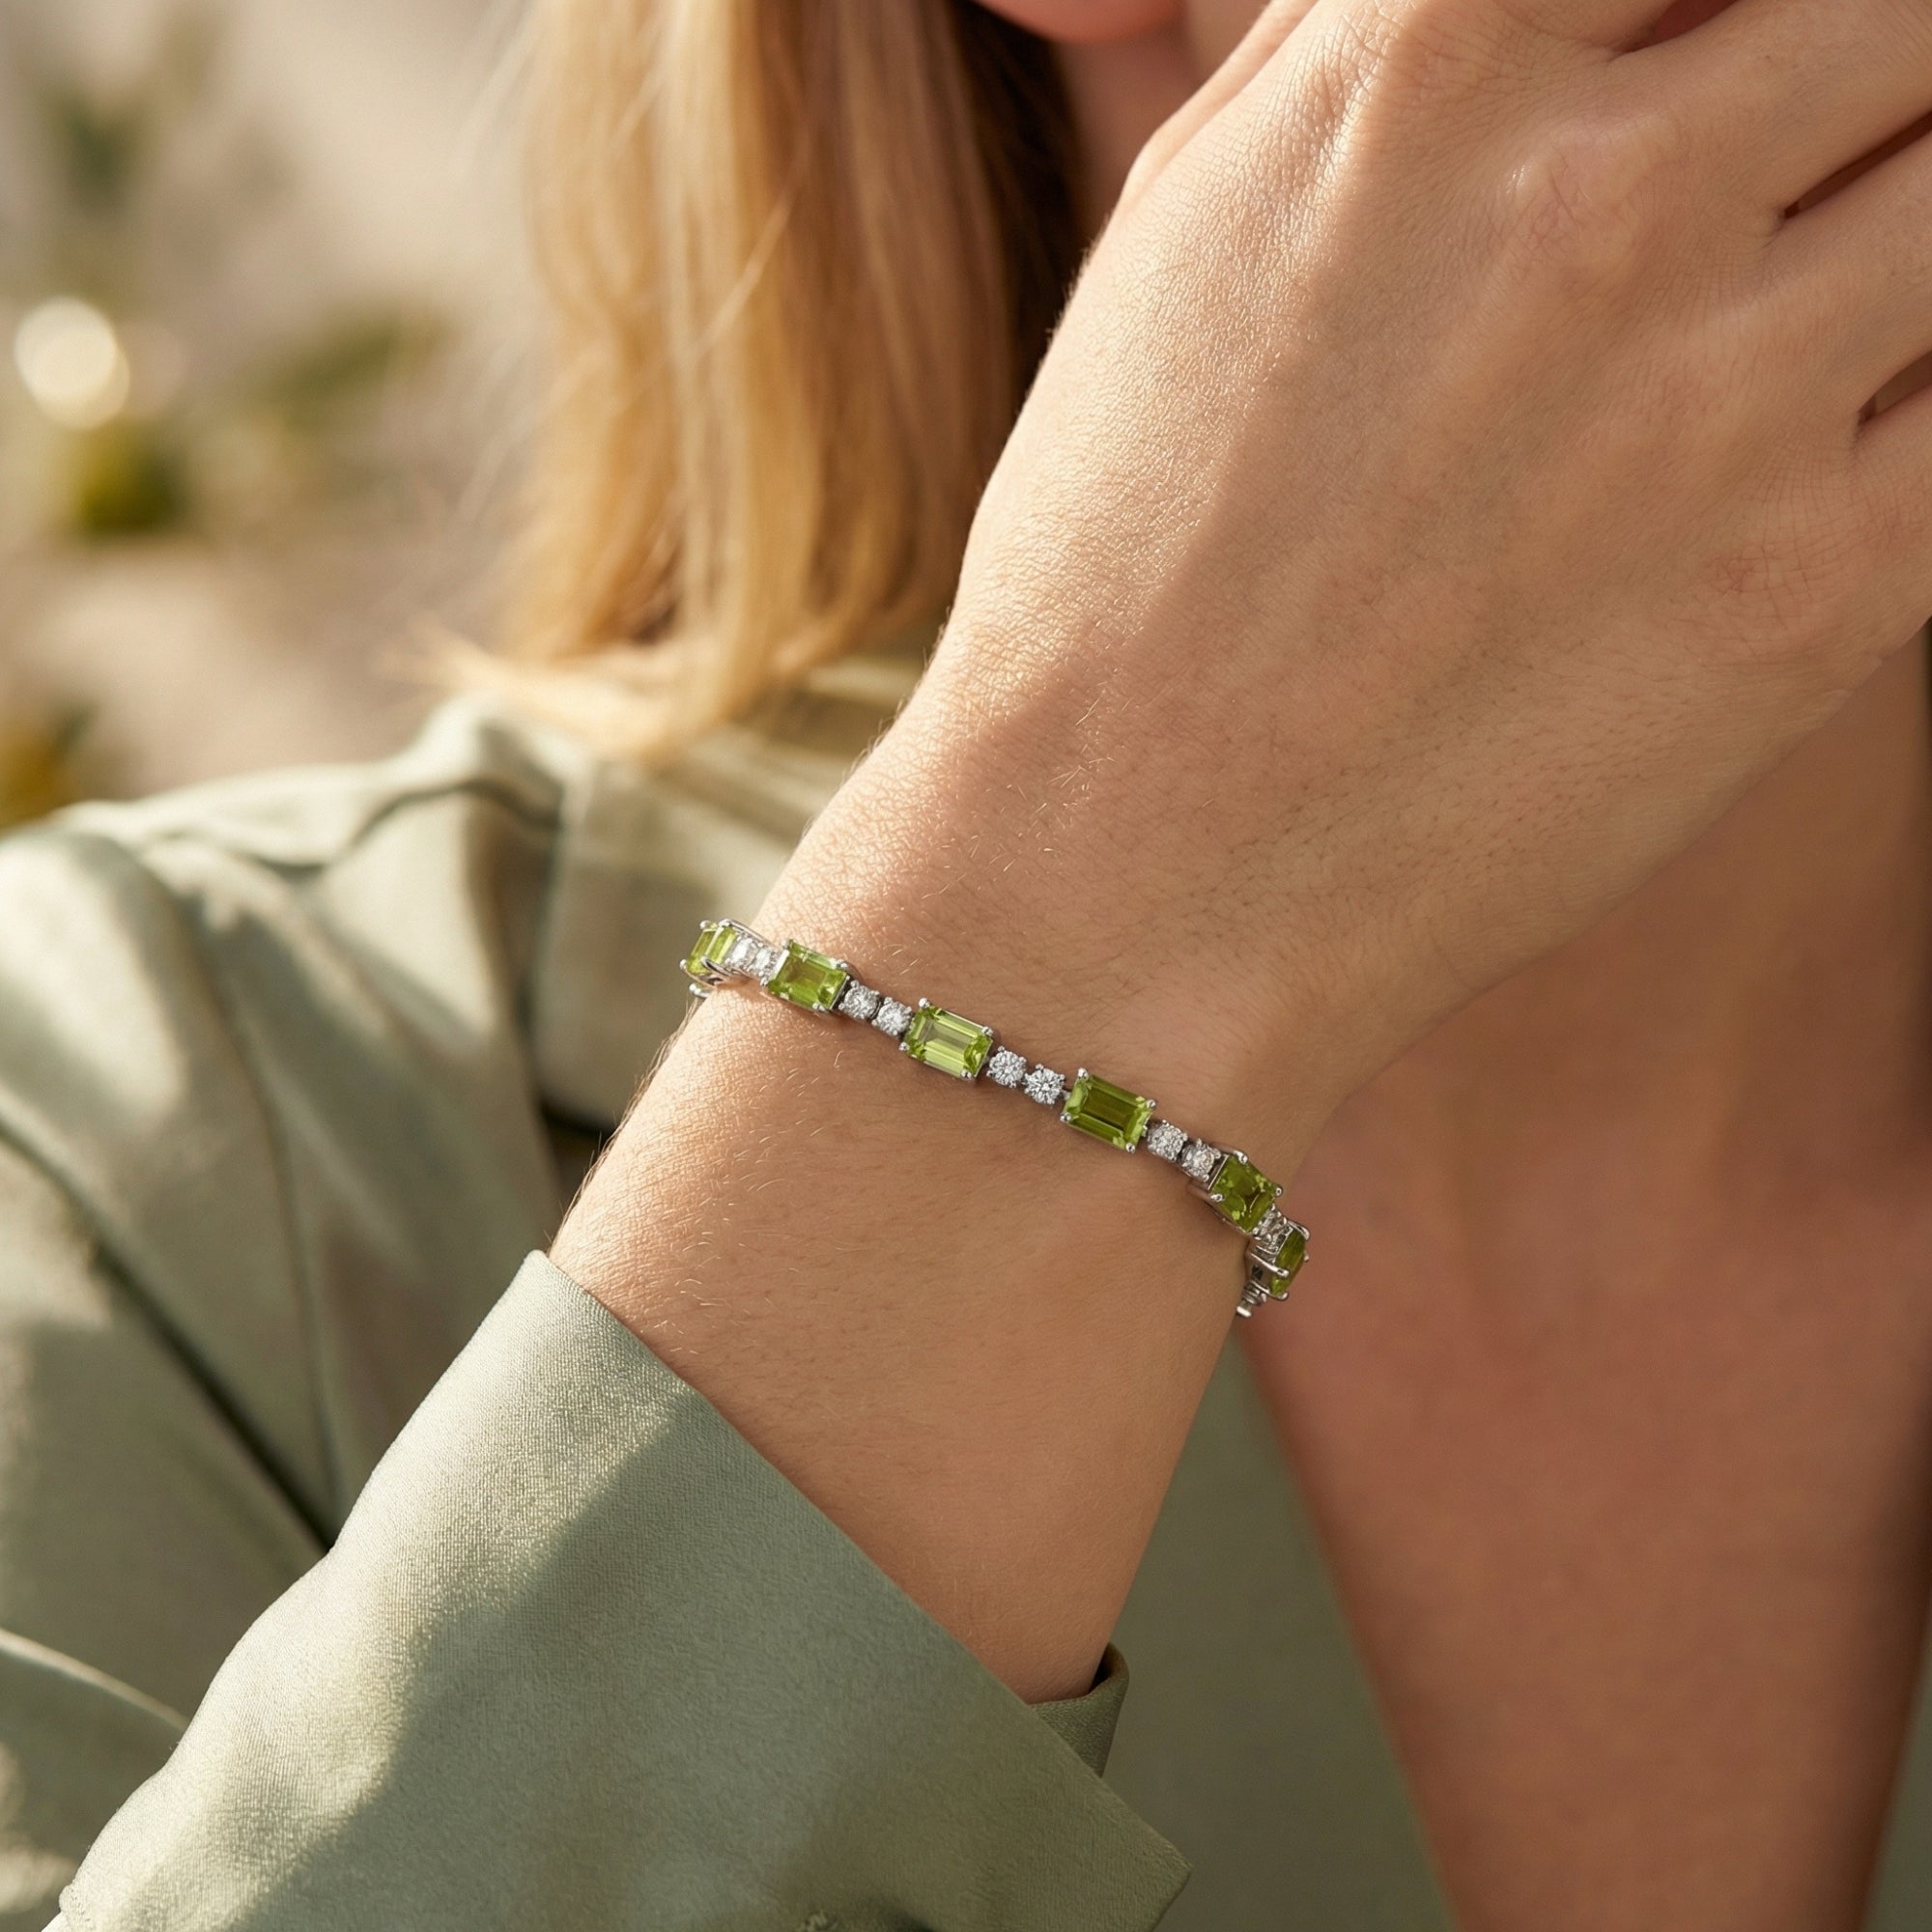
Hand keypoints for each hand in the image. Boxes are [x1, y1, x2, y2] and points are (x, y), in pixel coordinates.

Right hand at [793, 0, 1931, 1139]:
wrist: (1129, 861)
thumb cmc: (1121, 558)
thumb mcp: (1188, 227)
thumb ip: (1365, 44)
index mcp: (1424, 61)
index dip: (1733, 10)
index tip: (1718, 73)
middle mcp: (1602, 196)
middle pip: (1900, 10)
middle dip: (1858, 78)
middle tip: (1784, 187)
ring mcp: (1726, 393)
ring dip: (1895, 229)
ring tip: (1778, 328)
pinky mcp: (1819, 589)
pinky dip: (1919, 398)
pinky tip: (1817, 447)